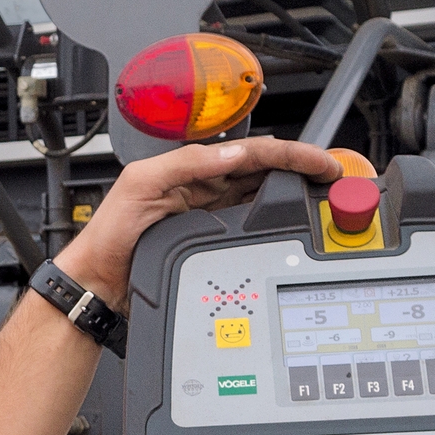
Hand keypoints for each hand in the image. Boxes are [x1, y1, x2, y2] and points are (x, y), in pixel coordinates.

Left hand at [55, 137, 342, 304]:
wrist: (100, 281)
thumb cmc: (109, 233)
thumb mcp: (141, 186)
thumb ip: (186, 164)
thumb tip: (232, 153)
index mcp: (189, 166)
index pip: (249, 153)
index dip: (287, 154)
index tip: (319, 162)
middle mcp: (203, 186)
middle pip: (263, 170)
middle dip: (300, 169)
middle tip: (334, 177)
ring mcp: (209, 213)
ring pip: (261, 195)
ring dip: (293, 192)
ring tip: (324, 194)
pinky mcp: (210, 239)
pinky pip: (249, 222)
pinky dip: (274, 218)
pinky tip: (292, 221)